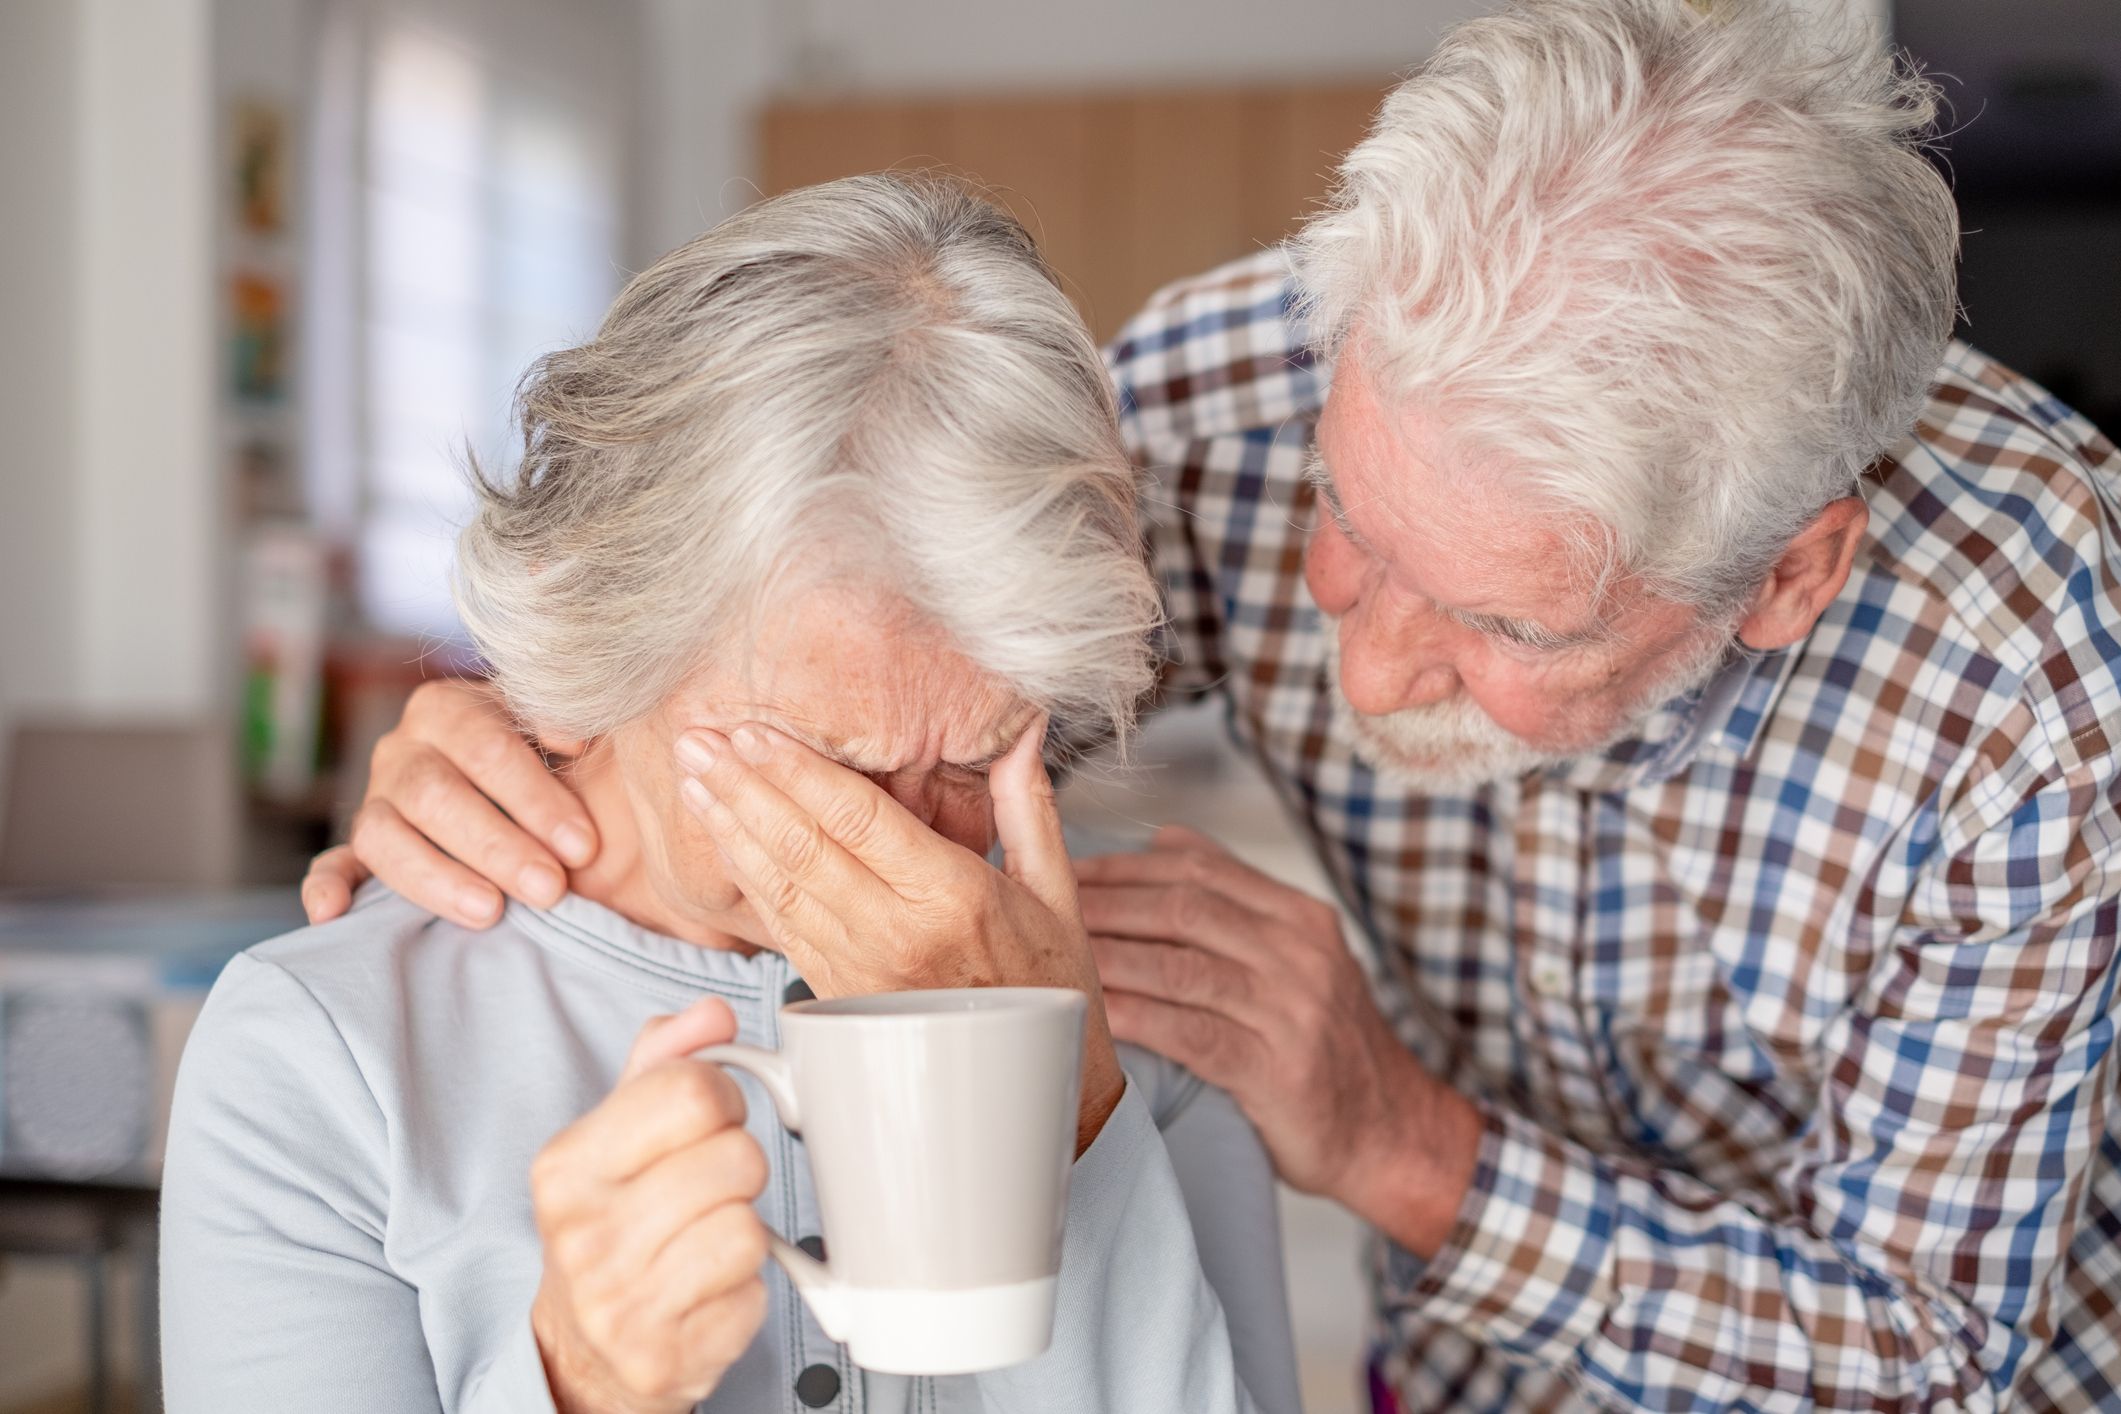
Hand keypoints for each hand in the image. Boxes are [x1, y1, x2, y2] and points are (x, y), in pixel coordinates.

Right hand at [300, 679, 598, 929]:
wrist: (513, 777)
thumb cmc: (550, 756)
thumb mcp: (559, 730)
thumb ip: (561, 727)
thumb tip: (572, 741)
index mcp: (447, 709)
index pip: (485, 747)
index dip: (535, 798)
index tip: (583, 846)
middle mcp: (401, 750)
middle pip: (434, 795)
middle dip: (497, 846)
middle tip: (549, 887)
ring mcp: (374, 801)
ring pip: (385, 837)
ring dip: (437, 878)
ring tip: (491, 912)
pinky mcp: (358, 850)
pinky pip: (332, 866)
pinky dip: (326, 888)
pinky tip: (331, 913)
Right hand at [530, 998, 769, 1413]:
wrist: (582, 1353)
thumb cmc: (612, 1224)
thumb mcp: (616, 1135)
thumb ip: (663, 1062)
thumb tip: (712, 1013)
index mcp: (565, 1164)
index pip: (692, 1089)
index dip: (723, 1096)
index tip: (709, 1120)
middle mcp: (582, 1234)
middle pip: (736, 1156)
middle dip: (738, 1166)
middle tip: (707, 1187)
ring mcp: (619, 1303)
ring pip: (749, 1226)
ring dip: (744, 1230)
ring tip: (703, 1238)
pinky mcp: (663, 1357)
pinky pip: (753, 1292)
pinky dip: (744, 1289)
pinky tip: (706, 1291)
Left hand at [674, 719, 1125, 1153]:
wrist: (1035, 1091)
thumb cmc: (1051, 988)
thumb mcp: (1056, 891)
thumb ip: (1026, 805)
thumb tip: (1024, 734)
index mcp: (954, 896)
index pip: (858, 818)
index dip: (798, 771)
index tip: (755, 731)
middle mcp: (899, 933)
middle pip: (803, 847)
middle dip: (743, 788)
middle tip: (698, 741)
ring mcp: (861, 970)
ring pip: (780, 887)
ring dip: (730, 829)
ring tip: (694, 779)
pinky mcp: (837, 998)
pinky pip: (782, 929)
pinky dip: (746, 881)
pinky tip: (724, 842)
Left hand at [1078, 826, 1480, 1256]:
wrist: (1391, 1132)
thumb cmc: (1327, 1047)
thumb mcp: (1299, 959)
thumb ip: (1238, 901)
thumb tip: (1164, 840)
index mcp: (1300, 917)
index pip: (1199, 868)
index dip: (1123, 866)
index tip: (1065, 870)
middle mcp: (1299, 953)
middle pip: (1182, 907)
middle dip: (1103, 904)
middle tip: (1039, 909)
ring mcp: (1291, 1009)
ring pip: (1179, 964)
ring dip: (1108, 957)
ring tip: (1051, 957)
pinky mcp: (1276, 1069)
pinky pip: (1189, 1032)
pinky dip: (1135, 1018)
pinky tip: (1094, 1015)